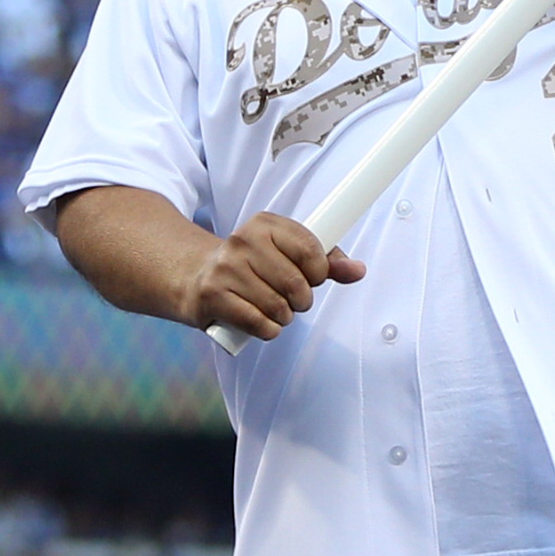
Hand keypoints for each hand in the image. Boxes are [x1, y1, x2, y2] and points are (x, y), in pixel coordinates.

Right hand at [182, 212, 364, 340]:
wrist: (196, 276)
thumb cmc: (252, 266)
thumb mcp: (286, 253)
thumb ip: (326, 261)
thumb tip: (358, 270)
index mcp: (264, 225)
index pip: (310, 249)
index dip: (319, 272)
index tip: (312, 278)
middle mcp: (242, 241)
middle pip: (296, 283)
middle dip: (302, 300)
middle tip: (293, 299)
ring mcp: (225, 268)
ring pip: (278, 306)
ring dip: (284, 317)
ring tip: (274, 309)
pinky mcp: (213, 295)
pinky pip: (259, 323)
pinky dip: (268, 330)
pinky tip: (263, 322)